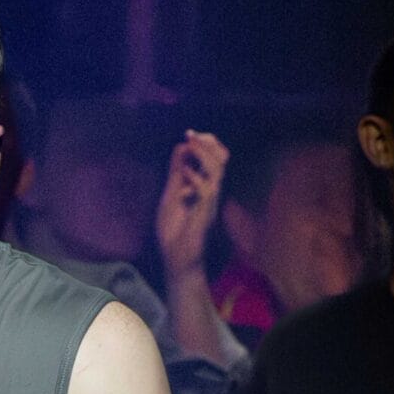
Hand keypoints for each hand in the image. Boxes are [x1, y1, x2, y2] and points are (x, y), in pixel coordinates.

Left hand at [155, 130, 228, 280]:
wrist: (175, 258)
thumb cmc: (174, 231)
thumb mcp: (171, 194)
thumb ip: (177, 173)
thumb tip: (181, 146)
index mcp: (204, 186)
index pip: (214, 158)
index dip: (205, 143)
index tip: (188, 134)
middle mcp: (211, 191)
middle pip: (222, 159)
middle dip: (209, 143)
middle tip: (191, 134)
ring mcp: (210, 201)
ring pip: (217, 170)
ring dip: (203, 154)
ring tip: (189, 144)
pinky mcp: (205, 212)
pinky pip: (206, 189)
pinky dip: (195, 177)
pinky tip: (184, 173)